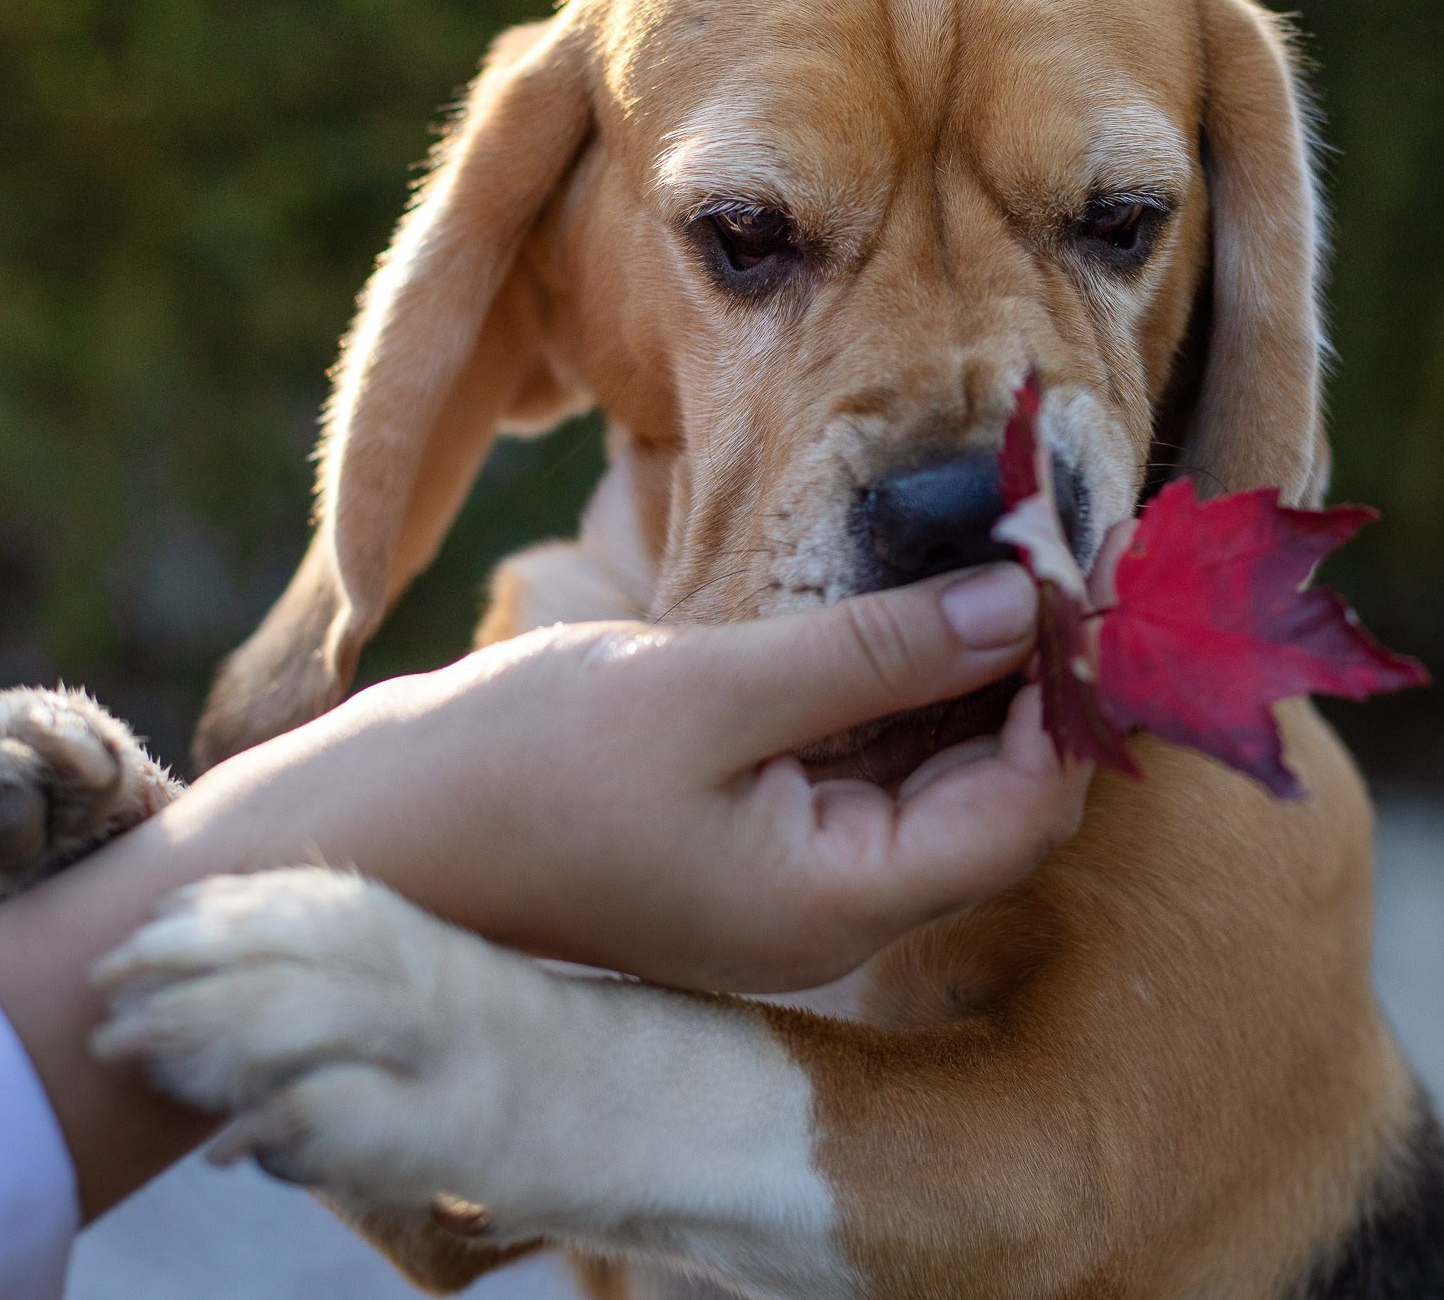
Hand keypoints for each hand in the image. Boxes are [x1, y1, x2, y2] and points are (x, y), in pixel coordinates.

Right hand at [199, 562, 1085, 991]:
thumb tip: (1021, 602)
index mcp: (839, 900)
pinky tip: (912, 596)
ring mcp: (792, 875)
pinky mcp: (752, 834)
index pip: (1028, 806)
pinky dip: (900, 683)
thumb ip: (873, 652)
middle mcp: (835, 904)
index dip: (1075, 690)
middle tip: (1052, 539)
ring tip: (997, 547)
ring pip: (936, 773)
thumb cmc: (511, 771)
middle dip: (1036, 672)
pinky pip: (867, 764)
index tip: (1084, 568)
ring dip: (972, 668)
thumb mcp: (703, 688)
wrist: (359, 838)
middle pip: (999, 792)